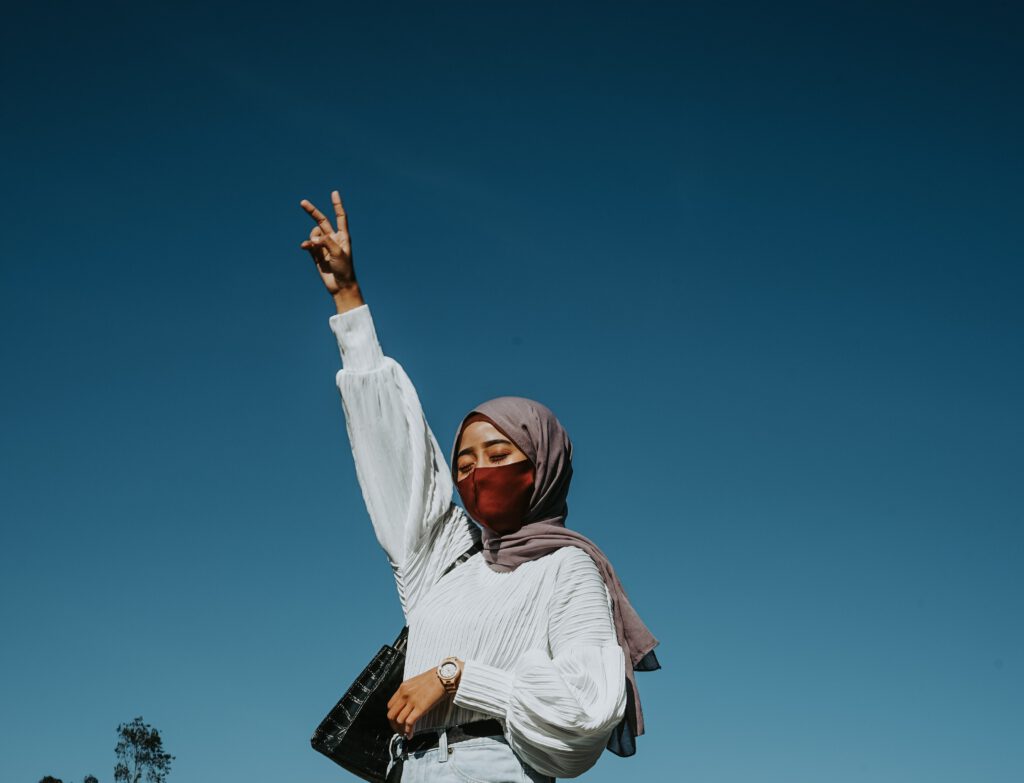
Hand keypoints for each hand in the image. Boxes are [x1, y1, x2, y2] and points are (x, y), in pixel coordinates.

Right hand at [298, 190, 362, 308]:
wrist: (340, 285)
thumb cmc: (345, 269)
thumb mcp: (338, 253)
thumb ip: (326, 242)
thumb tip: (312, 239)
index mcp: (343, 236)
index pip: (340, 217)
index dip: (337, 205)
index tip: (334, 193)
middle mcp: (333, 239)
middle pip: (322, 221)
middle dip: (312, 212)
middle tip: (302, 202)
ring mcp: (324, 246)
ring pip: (313, 234)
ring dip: (311, 238)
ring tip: (314, 247)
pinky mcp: (316, 254)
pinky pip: (309, 245)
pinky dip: (306, 244)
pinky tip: (305, 247)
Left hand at [386, 667, 447, 738]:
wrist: (444, 676)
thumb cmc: (434, 678)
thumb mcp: (416, 682)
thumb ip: (409, 692)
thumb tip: (407, 703)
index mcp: (403, 687)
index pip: (390, 705)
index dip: (391, 716)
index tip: (395, 721)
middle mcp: (405, 694)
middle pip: (391, 715)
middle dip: (393, 726)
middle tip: (398, 730)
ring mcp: (412, 701)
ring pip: (399, 720)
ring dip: (400, 730)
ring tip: (404, 734)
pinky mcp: (421, 708)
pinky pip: (409, 723)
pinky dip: (408, 731)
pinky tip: (410, 735)